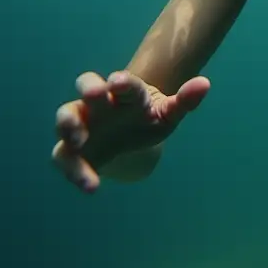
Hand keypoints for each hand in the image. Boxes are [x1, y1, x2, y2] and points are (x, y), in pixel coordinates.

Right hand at [52, 71, 209, 192]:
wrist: (127, 140)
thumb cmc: (148, 120)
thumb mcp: (168, 114)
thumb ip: (184, 101)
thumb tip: (205, 83)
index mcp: (127, 92)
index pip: (125, 82)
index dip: (122, 82)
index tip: (119, 82)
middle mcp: (100, 102)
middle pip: (87, 84)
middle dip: (89, 87)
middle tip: (95, 94)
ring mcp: (82, 122)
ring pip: (66, 115)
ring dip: (69, 124)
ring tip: (79, 141)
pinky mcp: (70, 148)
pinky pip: (62, 155)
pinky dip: (74, 169)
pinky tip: (92, 186)